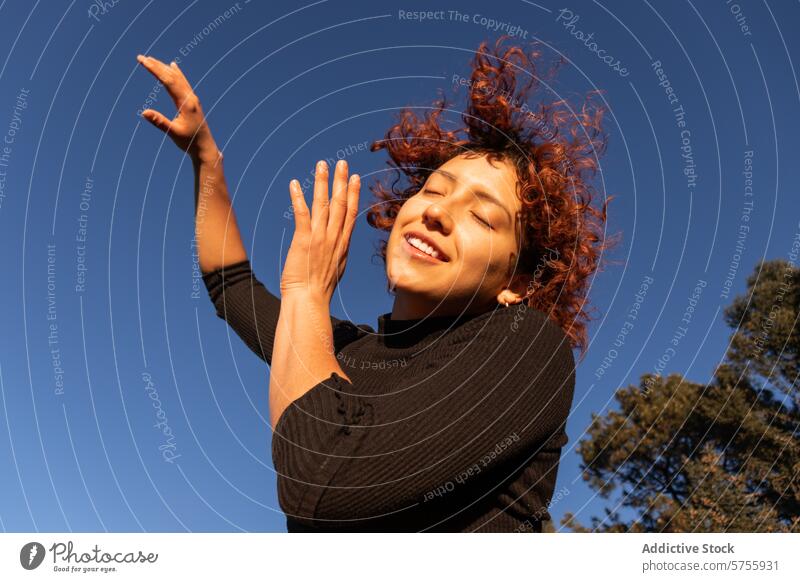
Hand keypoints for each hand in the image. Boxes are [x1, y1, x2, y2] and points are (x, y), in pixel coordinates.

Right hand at [135, 54, 218, 162]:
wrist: (205, 147)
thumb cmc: (189, 142)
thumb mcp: (173, 133)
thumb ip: (160, 122)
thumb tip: (144, 112)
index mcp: (186, 103)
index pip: (169, 81)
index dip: (155, 70)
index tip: (143, 61)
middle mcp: (191, 98)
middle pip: (172, 77)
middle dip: (156, 66)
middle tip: (141, 57)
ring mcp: (193, 99)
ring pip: (178, 78)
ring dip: (164, 68)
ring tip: (152, 59)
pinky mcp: (192, 102)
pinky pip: (183, 83)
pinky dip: (176, 73)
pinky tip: (173, 66)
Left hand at [280, 160, 360, 302]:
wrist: (310, 301)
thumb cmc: (319, 291)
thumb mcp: (335, 269)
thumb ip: (337, 254)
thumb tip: (339, 248)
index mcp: (342, 244)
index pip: (350, 213)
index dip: (353, 194)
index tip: (355, 178)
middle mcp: (333, 238)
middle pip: (340, 204)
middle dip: (341, 182)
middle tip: (342, 163)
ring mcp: (320, 239)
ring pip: (323, 205)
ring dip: (322, 183)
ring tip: (322, 164)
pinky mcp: (304, 241)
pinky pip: (302, 215)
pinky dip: (298, 198)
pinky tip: (294, 184)